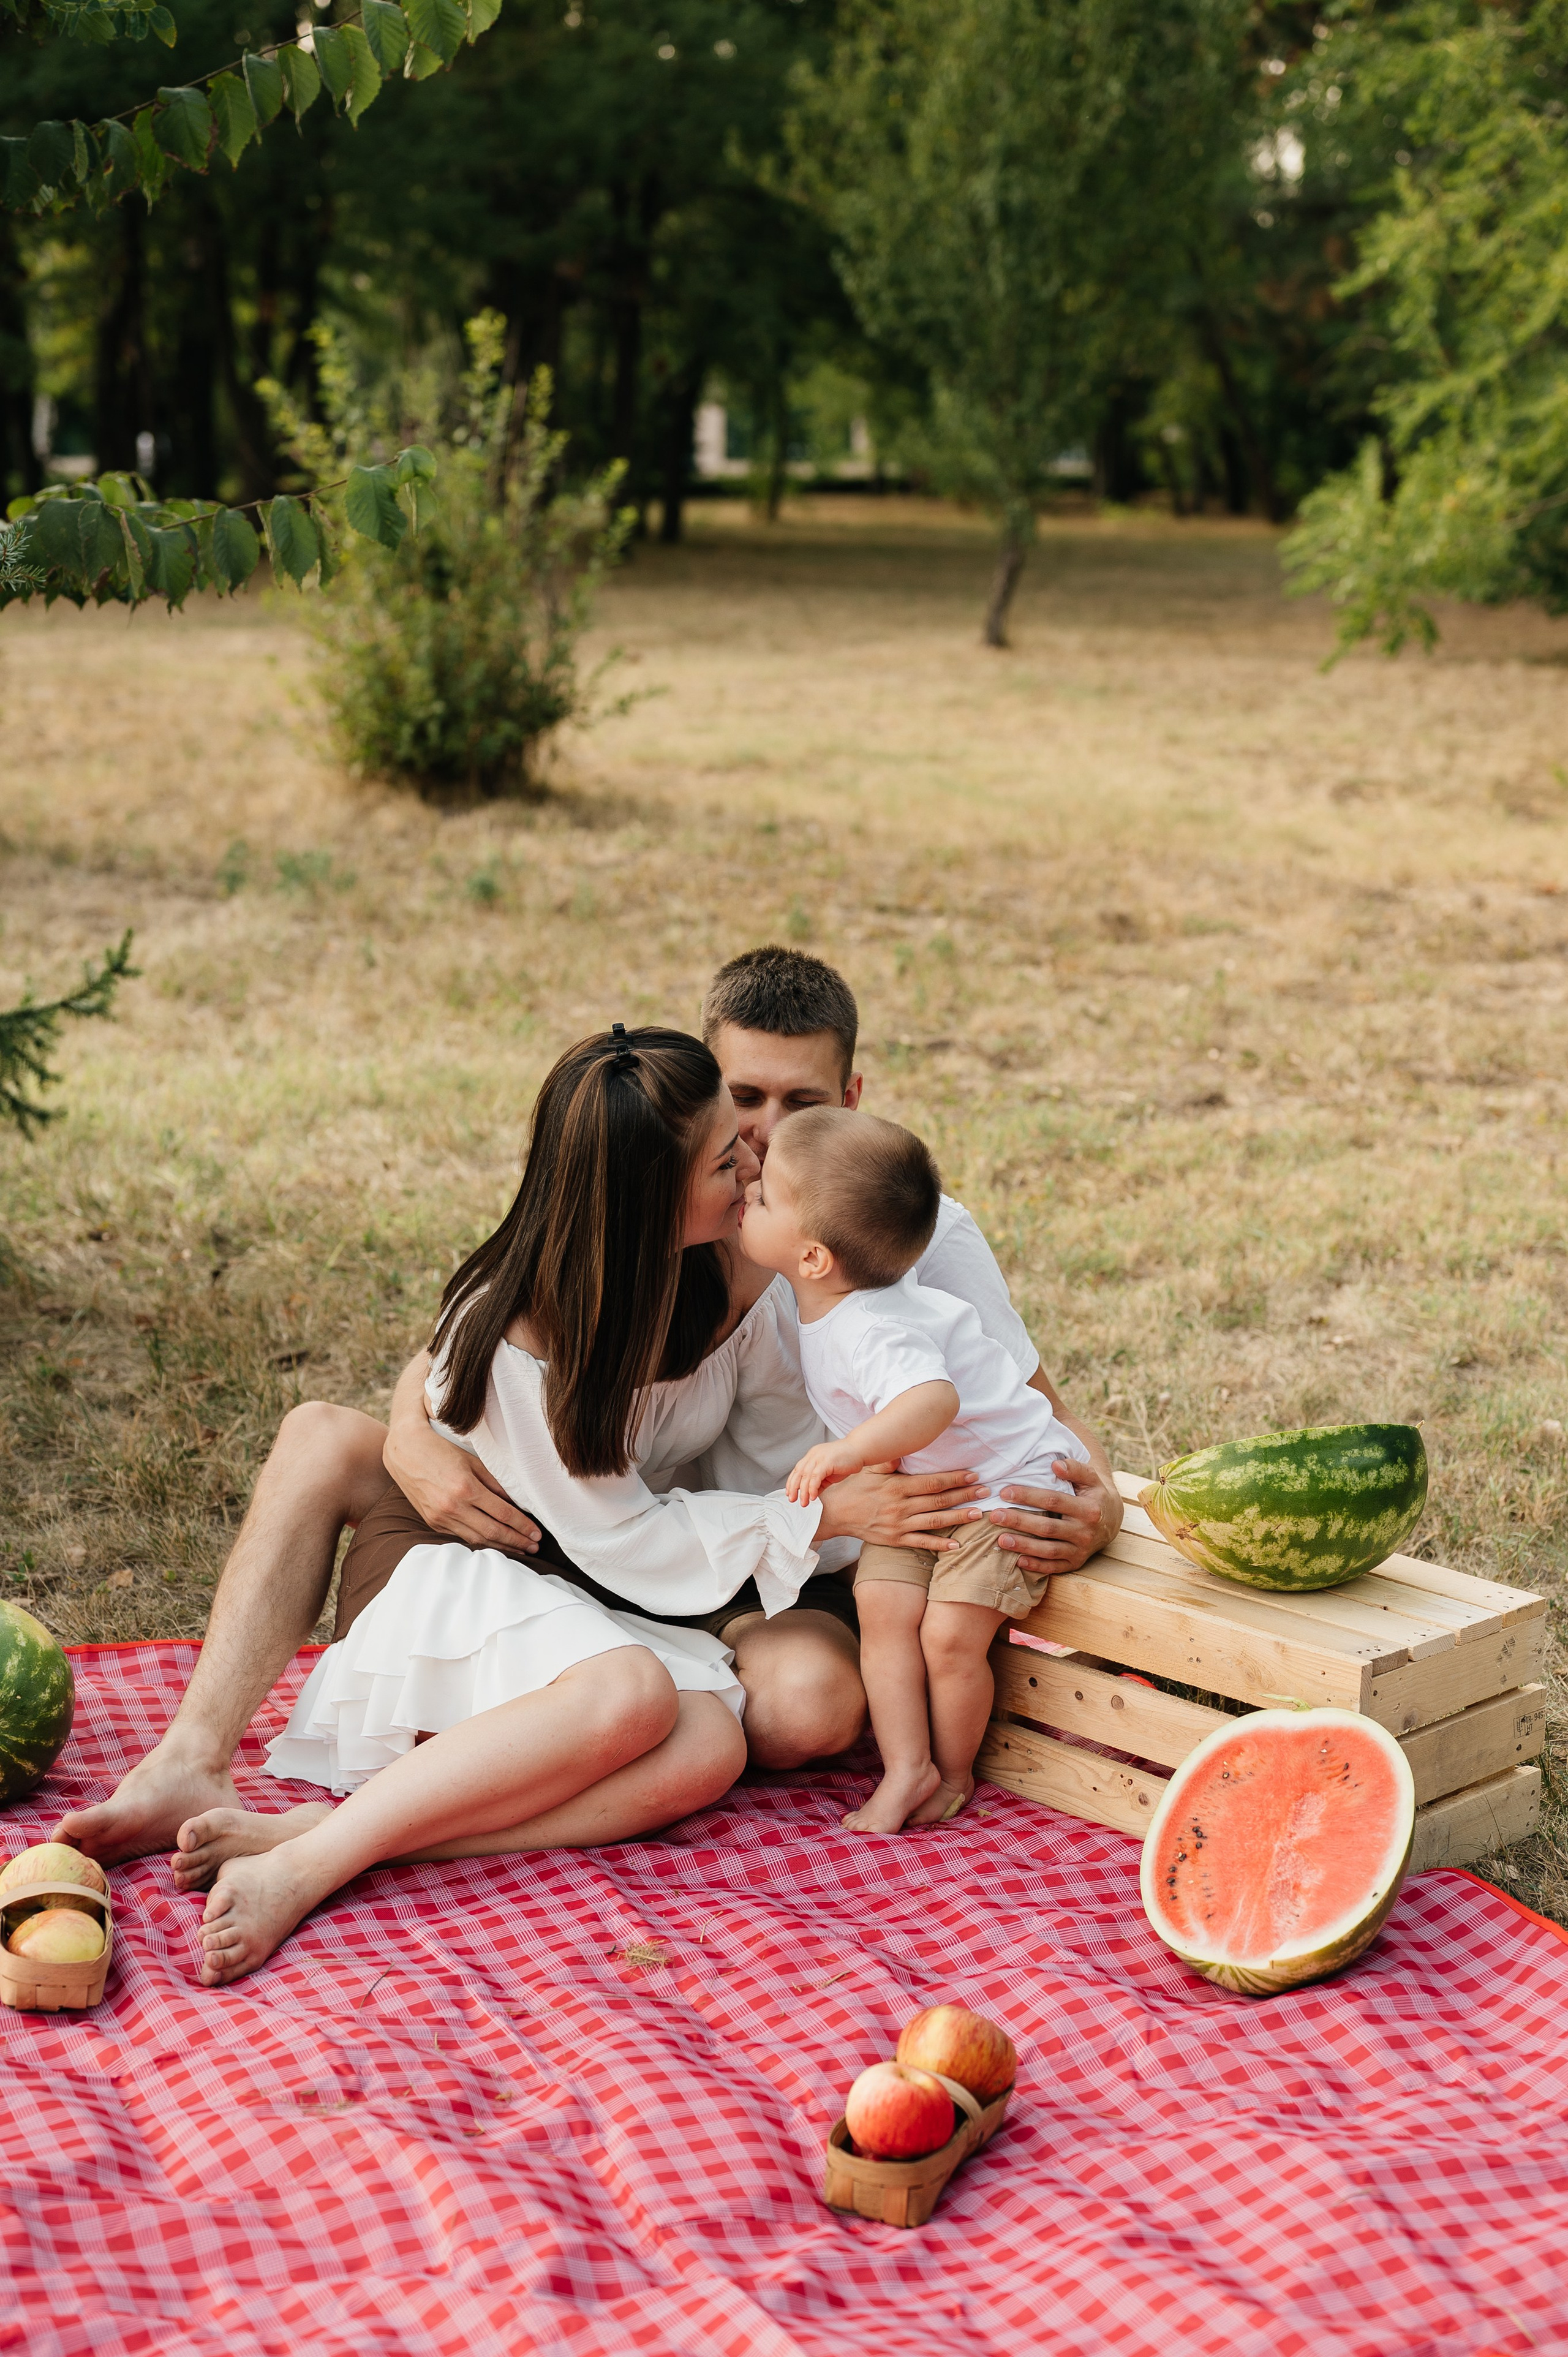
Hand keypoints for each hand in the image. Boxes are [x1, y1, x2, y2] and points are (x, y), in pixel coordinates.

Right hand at [385, 1417, 540, 1553]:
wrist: (404, 1450)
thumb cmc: (440, 1449)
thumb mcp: (472, 1460)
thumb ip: (494, 1482)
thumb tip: (516, 1502)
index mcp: (466, 1488)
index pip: (503, 1514)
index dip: (523, 1526)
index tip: (537, 1533)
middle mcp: (453, 1506)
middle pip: (492, 1532)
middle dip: (517, 1542)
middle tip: (534, 1548)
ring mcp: (441, 1517)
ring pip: (477, 1540)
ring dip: (501, 1548)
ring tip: (520, 1551)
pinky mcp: (432, 1522)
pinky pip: (461, 1537)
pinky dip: (480, 1543)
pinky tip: (494, 1546)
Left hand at [787, 1441, 858, 1505]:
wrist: (860, 1449)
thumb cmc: (847, 1460)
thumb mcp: (830, 1473)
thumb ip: (821, 1482)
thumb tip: (813, 1494)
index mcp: (812, 1455)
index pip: (797, 1469)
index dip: (791, 1482)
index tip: (790, 1493)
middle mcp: (813, 1455)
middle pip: (798, 1473)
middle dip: (793, 1488)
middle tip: (793, 1500)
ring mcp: (819, 1457)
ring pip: (806, 1476)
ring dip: (804, 1492)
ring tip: (804, 1503)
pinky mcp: (826, 1461)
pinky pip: (816, 1477)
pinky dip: (813, 1488)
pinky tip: (813, 1497)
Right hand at [814, 1463, 985, 1549]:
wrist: (834, 1514)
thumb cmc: (854, 1488)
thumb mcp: (871, 1470)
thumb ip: (889, 1461)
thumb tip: (901, 1445)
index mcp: (897, 1486)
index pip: (932, 1482)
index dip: (955, 1478)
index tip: (973, 1475)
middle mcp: (900, 1506)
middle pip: (939, 1500)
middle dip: (965, 1495)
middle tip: (986, 1492)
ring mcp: (899, 1525)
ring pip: (935, 1521)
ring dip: (959, 1517)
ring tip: (979, 1514)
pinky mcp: (895, 1540)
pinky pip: (921, 1543)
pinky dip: (940, 1544)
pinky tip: (957, 1544)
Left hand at [982, 1457, 1120, 1572]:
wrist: (1112, 1520)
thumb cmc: (1094, 1494)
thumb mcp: (1091, 1478)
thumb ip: (1075, 1468)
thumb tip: (1055, 1465)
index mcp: (1088, 1509)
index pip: (1053, 1501)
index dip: (1028, 1496)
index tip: (1005, 1492)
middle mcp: (1085, 1532)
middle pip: (1047, 1528)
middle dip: (1019, 1522)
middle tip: (994, 1516)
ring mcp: (1081, 1550)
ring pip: (1049, 1550)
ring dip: (1024, 1546)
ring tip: (1000, 1540)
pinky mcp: (1076, 1563)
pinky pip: (1054, 1567)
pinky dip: (1036, 1565)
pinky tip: (1018, 1561)